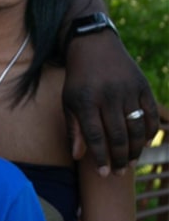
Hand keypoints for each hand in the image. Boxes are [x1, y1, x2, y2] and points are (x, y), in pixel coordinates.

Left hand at [63, 33, 158, 173]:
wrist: (94, 46)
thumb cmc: (79, 80)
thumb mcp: (68, 102)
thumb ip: (74, 129)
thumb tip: (78, 157)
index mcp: (86, 101)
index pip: (95, 136)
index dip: (100, 158)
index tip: (103, 174)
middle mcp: (108, 96)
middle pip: (118, 135)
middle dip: (119, 158)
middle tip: (118, 172)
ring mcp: (128, 90)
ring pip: (136, 128)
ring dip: (135, 149)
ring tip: (130, 163)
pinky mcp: (143, 86)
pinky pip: (151, 114)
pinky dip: (150, 132)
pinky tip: (143, 143)